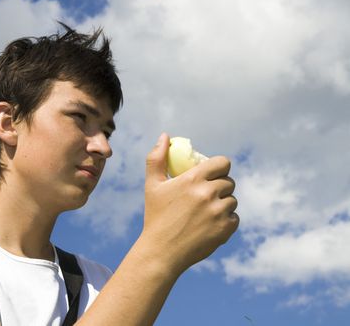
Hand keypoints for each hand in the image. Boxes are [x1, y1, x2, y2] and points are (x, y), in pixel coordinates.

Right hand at [142, 133, 238, 270]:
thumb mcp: (152, 185)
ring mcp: (218, 212)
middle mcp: (208, 193)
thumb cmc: (156, 216)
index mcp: (193, 179)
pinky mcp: (225, 229)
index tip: (214, 173)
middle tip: (207, 195)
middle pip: (228, 181)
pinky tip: (210, 225)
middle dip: (220, 186)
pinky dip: (226, 221)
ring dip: (223, 204)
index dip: (220, 166)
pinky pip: (234, 218)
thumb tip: (165, 136)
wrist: (161, 251)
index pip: (222, 162)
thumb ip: (157, 158)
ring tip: (206, 211)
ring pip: (232, 200)